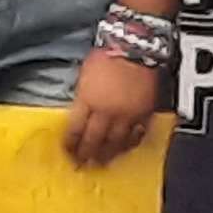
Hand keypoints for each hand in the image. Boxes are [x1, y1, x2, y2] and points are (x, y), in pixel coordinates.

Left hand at [62, 50, 161, 167]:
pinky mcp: (144, 114)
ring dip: (108, 154)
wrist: (136, 47)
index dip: (70, 144)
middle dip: (87, 154)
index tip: (68, 151)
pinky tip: (125, 147)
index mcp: (88, 100)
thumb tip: (81, 113)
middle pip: (94, 141)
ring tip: (103, 162)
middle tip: (83, 165)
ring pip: (116, 143)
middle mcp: (106, 112)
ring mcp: (126, 115)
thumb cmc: (108, 55)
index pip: (75, 130)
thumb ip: (83, 97)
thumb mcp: (85, 74)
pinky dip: (130, 144)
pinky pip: (136, 135)